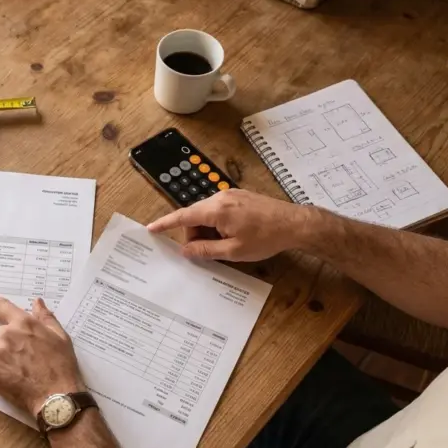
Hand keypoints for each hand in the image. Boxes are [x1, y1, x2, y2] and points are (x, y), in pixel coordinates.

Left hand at [0, 293, 84, 414]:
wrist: (56, 396)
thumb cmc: (61, 366)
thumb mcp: (60, 337)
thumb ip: (45, 317)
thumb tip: (37, 302)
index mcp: (23, 323)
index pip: (1, 306)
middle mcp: (6, 335)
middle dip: (8, 343)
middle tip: (24, 358)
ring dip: (2, 359)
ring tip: (20, 371)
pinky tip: (12, 379)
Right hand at [146, 189, 314, 261]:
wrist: (295, 224)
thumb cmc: (266, 238)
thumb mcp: (233, 251)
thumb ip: (205, 250)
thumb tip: (186, 250)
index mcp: (216, 210)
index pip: (183, 217)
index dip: (165, 224)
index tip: (152, 228)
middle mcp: (220, 197)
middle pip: (194, 216)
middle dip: (193, 235)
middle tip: (205, 252)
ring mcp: (230, 194)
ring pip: (206, 213)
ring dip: (207, 230)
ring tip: (225, 244)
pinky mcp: (239, 196)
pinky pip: (218, 209)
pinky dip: (217, 223)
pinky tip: (231, 235)